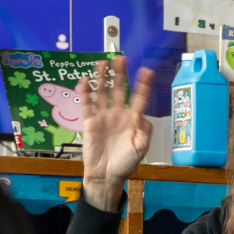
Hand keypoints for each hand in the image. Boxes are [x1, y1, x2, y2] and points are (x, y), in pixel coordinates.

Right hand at [77, 54, 155, 211]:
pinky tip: (86, 81)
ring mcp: (103, 117)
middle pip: (120, 90)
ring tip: (102, 63)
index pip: (139, 98)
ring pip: (103, 93)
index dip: (143, 85)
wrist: (107, 175)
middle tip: (122, 59)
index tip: (147, 72)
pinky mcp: (89, 122)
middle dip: (120, 75)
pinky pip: (86, 104)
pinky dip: (85, 93)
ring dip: (102, 78)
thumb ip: (144, 130)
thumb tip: (142, 115)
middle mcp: (118, 115)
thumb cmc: (126, 163)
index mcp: (133, 120)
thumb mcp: (141, 147)